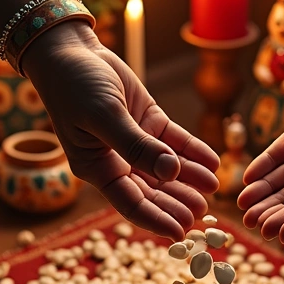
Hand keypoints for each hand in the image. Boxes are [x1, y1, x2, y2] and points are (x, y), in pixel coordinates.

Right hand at [22, 22, 218, 239]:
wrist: (70, 50)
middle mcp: (116, 161)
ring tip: (213, 188)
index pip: (130, 203)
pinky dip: (193, 151)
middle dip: (177, 202)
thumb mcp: (103, 115)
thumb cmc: (74, 85)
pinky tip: (212, 162)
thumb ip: (136, 145)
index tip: (181, 233)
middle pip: (152, 190)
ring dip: (189, 179)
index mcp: (97, 168)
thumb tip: (170, 172)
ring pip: (166, 168)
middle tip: (203, 213)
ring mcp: (134, 142)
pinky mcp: (148, 121)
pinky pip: (174, 142)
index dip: (155, 219)